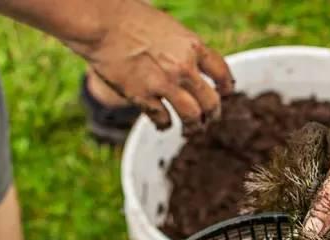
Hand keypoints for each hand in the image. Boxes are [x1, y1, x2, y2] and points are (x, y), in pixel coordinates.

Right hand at [83, 0, 233, 132]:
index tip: (225, 94)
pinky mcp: (144, 98)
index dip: (226, 86)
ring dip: (193, 128)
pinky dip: (164, 125)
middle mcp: (184, 68)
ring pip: (191, 117)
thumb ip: (181, 47)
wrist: (103, 24)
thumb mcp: (168, 27)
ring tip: (190, 132)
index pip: (221, 71)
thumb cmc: (130, 19)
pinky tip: (162, 125)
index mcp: (192, 46)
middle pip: (210, 101)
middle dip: (212, 114)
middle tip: (209, 120)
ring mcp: (165, 85)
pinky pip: (162, 120)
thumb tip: (190, 65)